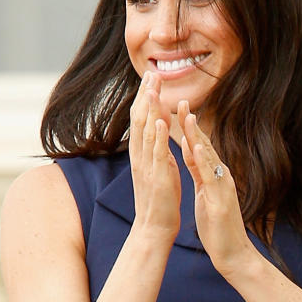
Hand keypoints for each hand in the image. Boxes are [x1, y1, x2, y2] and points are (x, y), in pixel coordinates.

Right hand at [128, 72, 179, 239]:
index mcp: (143, 154)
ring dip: (149, 109)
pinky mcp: (157, 177)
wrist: (154, 227)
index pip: (142, 120)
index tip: (151, 78)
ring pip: (146, 132)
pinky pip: (157, 153)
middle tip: (151, 73)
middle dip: (146, 96)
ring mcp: (147, 166)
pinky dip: (158, 136)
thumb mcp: (158, 168)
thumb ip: (156, 149)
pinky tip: (161, 120)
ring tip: (153, 89)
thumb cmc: (159, 200)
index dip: (145, 98)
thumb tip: (158, 130)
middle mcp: (141, 156)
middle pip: (140, 120)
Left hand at [178, 101, 257, 278]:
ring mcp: (222, 186)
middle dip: (191, 123)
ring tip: (187, 115)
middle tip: (180, 99)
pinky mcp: (220, 199)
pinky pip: (210, 176)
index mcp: (214, 175)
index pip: (198, 147)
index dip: (187, 127)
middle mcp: (220, 176)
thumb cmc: (218, 225)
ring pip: (208, 156)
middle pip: (204, 145)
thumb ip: (200, 172)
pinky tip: (195, 147)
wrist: (233, 252)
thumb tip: (191, 151)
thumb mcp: (205, 193)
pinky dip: (202, 160)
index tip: (175, 107)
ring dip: (198, 135)